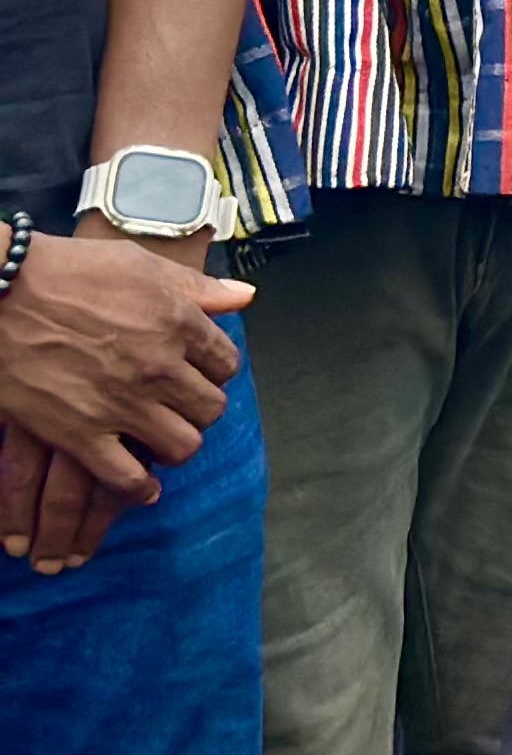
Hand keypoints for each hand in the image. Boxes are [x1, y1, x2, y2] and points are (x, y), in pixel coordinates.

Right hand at [0, 228, 247, 569]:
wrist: (0, 293)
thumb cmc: (68, 272)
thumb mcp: (141, 265)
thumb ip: (197, 287)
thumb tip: (244, 297)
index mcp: (179, 323)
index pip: (226, 363)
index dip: (215, 371)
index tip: (199, 374)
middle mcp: (160, 367)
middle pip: (211, 408)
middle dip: (200, 410)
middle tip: (182, 407)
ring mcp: (122, 404)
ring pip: (182, 446)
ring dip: (177, 445)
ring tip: (163, 438)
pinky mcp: (80, 433)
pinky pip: (127, 478)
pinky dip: (139, 488)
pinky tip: (142, 487)